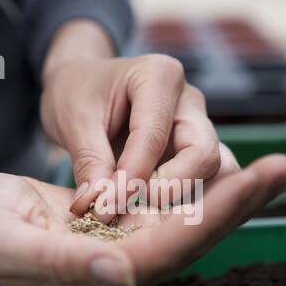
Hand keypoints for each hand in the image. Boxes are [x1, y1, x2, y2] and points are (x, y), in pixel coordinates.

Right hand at [0, 154, 285, 285]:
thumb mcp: (15, 245)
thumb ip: (67, 266)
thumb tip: (122, 272)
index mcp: (97, 281)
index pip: (169, 249)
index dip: (214, 216)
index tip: (255, 181)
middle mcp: (120, 270)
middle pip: (191, 236)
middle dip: (238, 202)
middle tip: (283, 169)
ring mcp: (123, 247)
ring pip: (187, 220)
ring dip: (229, 193)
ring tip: (272, 169)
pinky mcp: (121, 227)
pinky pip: (170, 208)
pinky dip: (201, 188)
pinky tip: (227, 173)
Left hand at [41, 21, 224, 222]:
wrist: (83, 85)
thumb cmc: (79, 93)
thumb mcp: (74, 121)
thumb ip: (90, 163)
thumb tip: (101, 208)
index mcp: (159, 77)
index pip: (154, 137)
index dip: (132, 178)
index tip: (106, 208)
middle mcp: (189, 101)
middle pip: (202, 155)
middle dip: (169, 189)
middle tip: (129, 206)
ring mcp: (197, 126)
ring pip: (211, 171)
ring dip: (180, 196)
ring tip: (137, 207)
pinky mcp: (193, 149)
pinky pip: (202, 179)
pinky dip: (181, 198)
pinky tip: (149, 208)